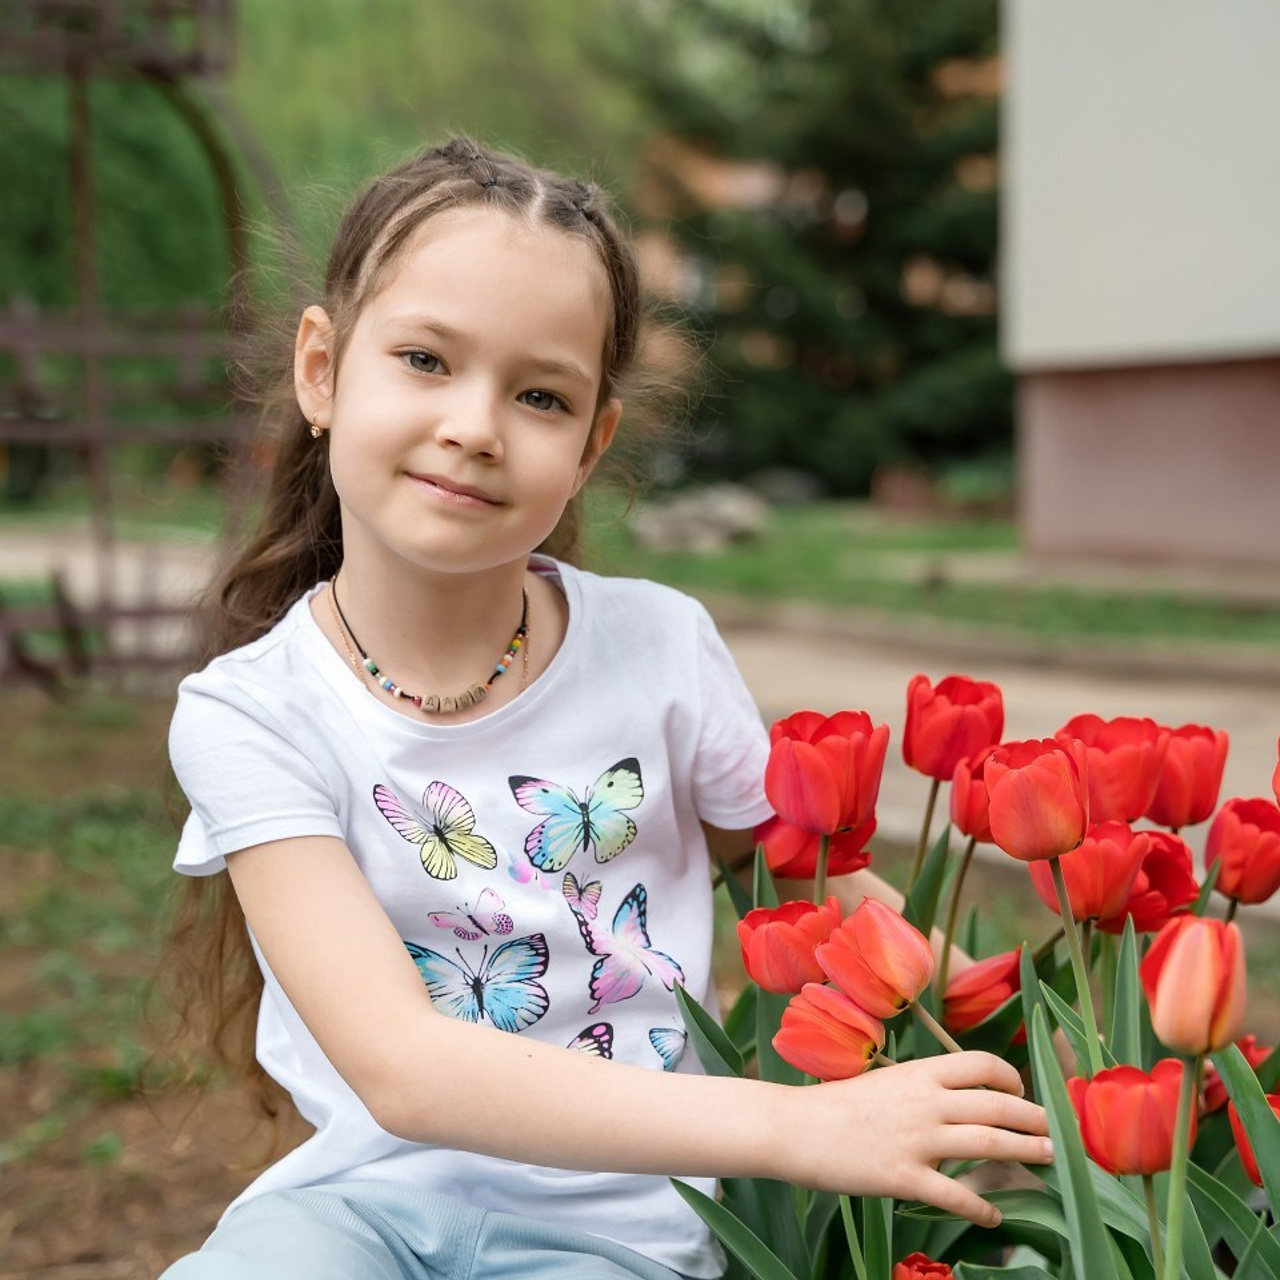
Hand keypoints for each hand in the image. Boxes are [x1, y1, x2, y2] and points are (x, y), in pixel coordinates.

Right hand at [782, 1051, 1052, 1225]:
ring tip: (1049, 1161)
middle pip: (996, 1103)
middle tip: (1055, 1132)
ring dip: (1025, 1152)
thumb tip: (954, 1098)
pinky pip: (955, 1195)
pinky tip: (994, 1217)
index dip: (1010, 1076)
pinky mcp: (903, 1176)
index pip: (980, 1064)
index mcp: (918, 1072)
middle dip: (1033, 1118)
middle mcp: (924, 1101)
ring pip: (988, 1142)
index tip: (1021, 1092)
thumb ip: (919, 1087)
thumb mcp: (883, 1081)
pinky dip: (981, 1208)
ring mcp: (916, 1139)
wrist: (794, 1128)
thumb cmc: (834, 1105)